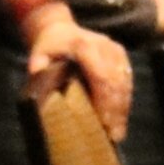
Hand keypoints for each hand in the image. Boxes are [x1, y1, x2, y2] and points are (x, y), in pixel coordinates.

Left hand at [25, 14, 132, 137]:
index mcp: (84, 45)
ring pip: (125, 82)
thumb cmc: (49, 46)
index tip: (104, 121)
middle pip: (116, 82)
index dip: (105, 100)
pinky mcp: (121, 54)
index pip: (100, 76)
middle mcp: (103, 45)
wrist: (60, 29)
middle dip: (116, 111)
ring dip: (122, 109)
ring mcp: (115, 49)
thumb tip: (36, 74)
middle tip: (114, 135)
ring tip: (117, 133)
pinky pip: (127, 79)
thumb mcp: (39, 53)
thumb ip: (38, 63)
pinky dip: (124, 100)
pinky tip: (120, 119)